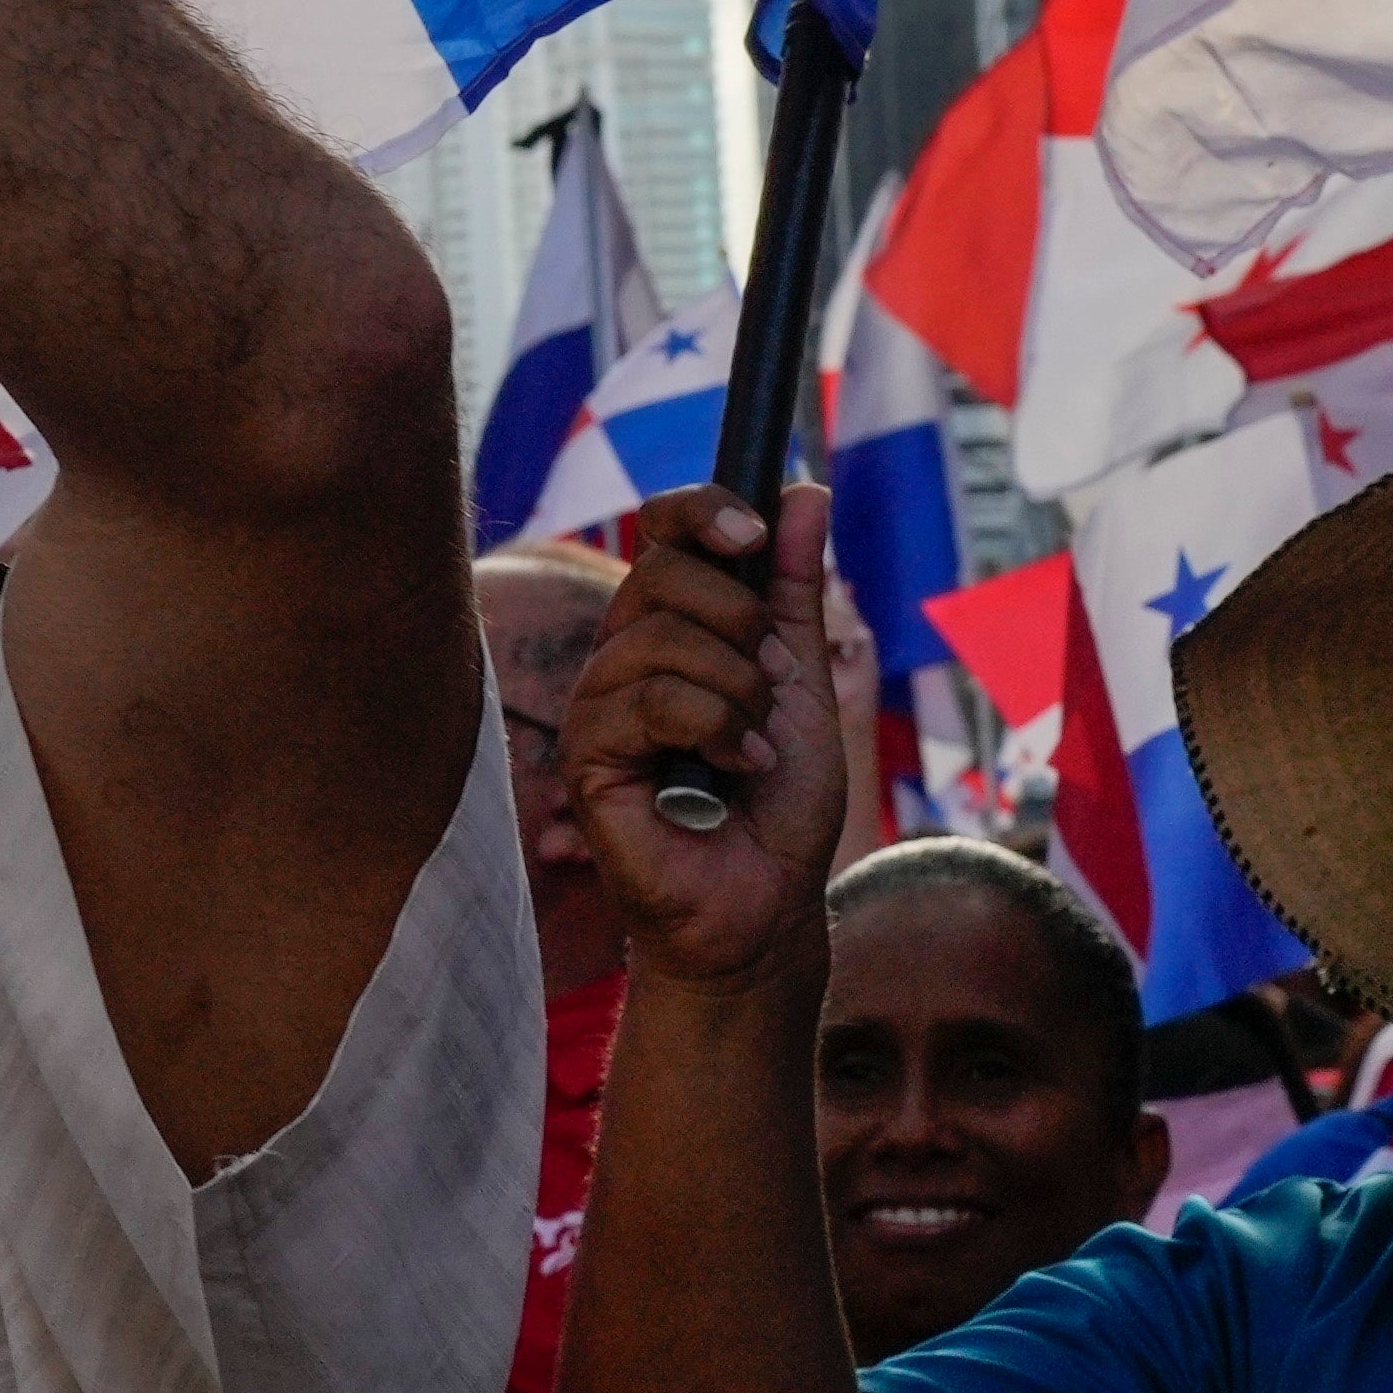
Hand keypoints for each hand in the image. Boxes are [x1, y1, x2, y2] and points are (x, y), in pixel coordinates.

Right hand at [567, 480, 848, 984]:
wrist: (769, 902)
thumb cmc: (779, 806)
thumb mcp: (801, 679)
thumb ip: (793, 589)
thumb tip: (804, 490)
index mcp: (668, 626)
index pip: (661, 531)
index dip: (702, 511)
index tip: (754, 531)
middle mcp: (622, 654)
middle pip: (665, 572)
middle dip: (743, 622)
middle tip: (767, 686)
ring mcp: (599, 704)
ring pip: (665, 640)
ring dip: (739, 693)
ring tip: (752, 746)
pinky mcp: (587, 757)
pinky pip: (653, 702)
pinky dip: (716, 731)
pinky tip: (735, 770)